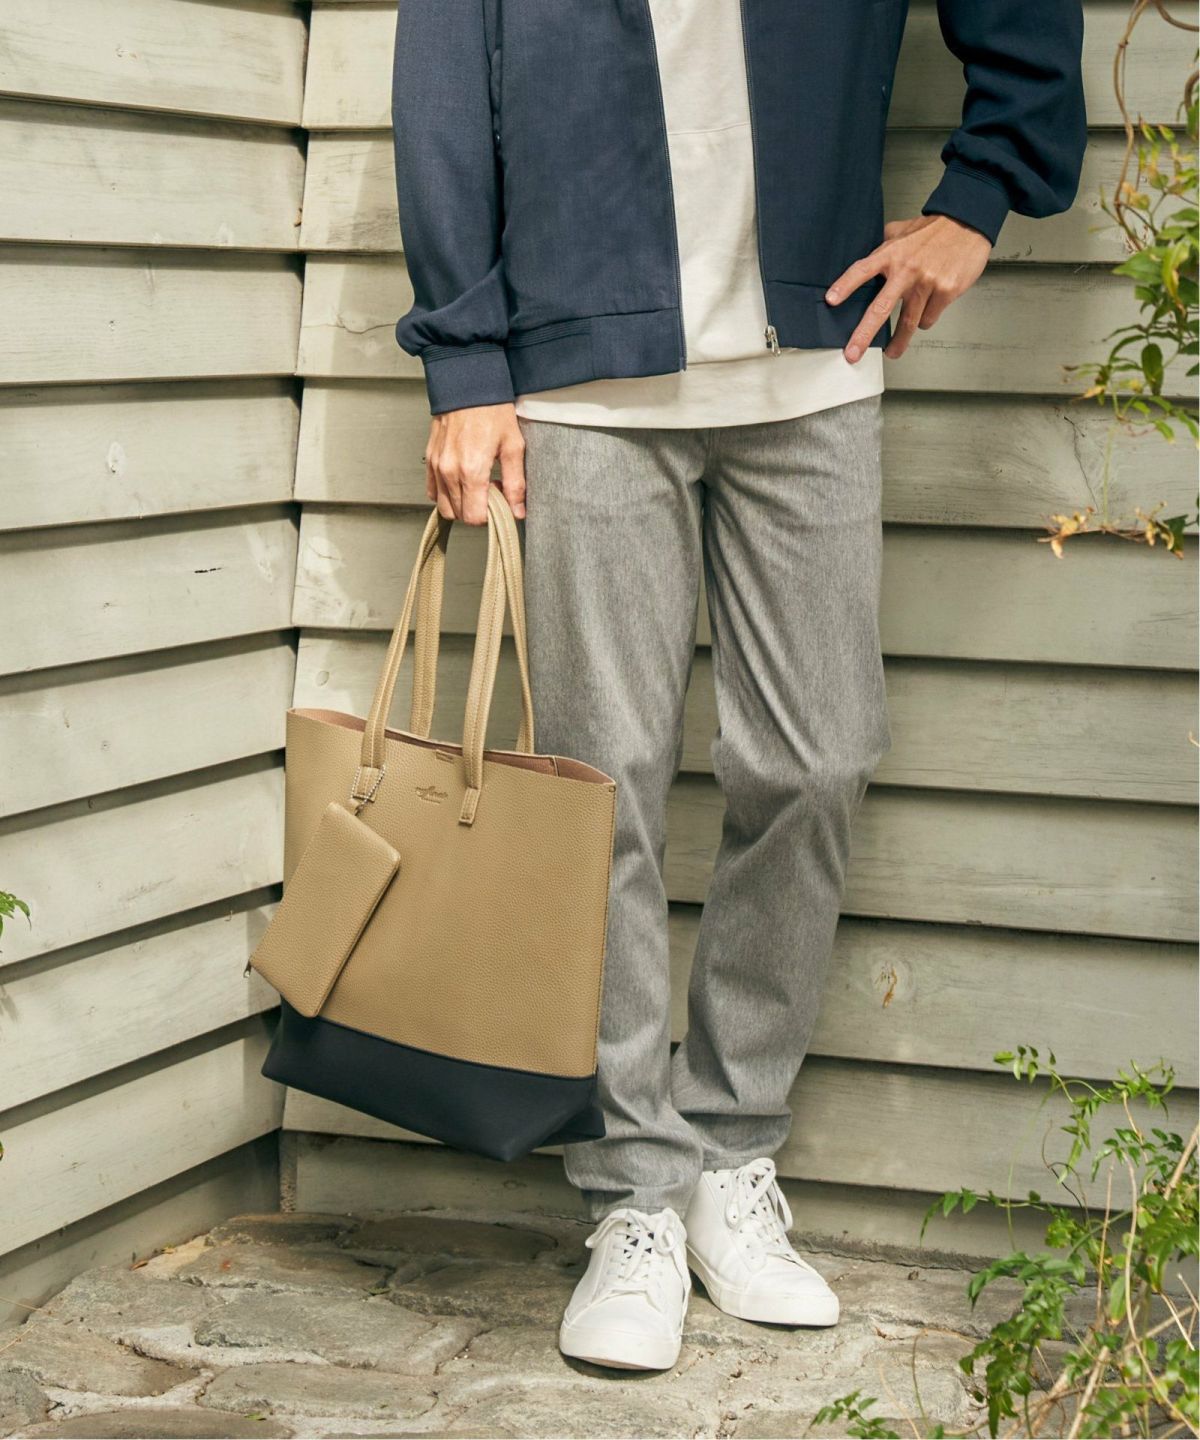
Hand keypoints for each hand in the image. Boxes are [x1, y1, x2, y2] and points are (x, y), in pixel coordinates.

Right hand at [424, 403, 526, 524]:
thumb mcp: (513, 446)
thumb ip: (515, 483)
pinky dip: (445, 494)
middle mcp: (449, 471)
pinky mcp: (430, 459)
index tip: (499, 500)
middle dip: (476, 509)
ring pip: (444, 506)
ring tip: (476, 485)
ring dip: (461, 503)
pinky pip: (432, 491)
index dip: (489, 515)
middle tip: (491, 489)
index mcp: (471, 471)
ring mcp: (436, 465)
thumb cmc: (491, 409)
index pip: (474, 517)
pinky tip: (461, 481)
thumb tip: (518, 511)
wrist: (468, 383)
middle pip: (459, 514)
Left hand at [825, 214, 991, 362]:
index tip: (831, 300)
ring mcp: (927, 282)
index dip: (845, 285)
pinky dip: (925, 320)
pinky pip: (929, 318)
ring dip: (899, 342)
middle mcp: (906, 270)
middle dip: (864, 334)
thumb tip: (869, 253)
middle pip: (880, 308)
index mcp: (891, 254)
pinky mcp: (945, 291)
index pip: (862, 270)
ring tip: (892, 352)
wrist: (968, 223)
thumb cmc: (934, 230)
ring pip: (908, 323)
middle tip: (853, 353)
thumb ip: (885, 243)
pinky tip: (926, 312)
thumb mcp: (903, 230)